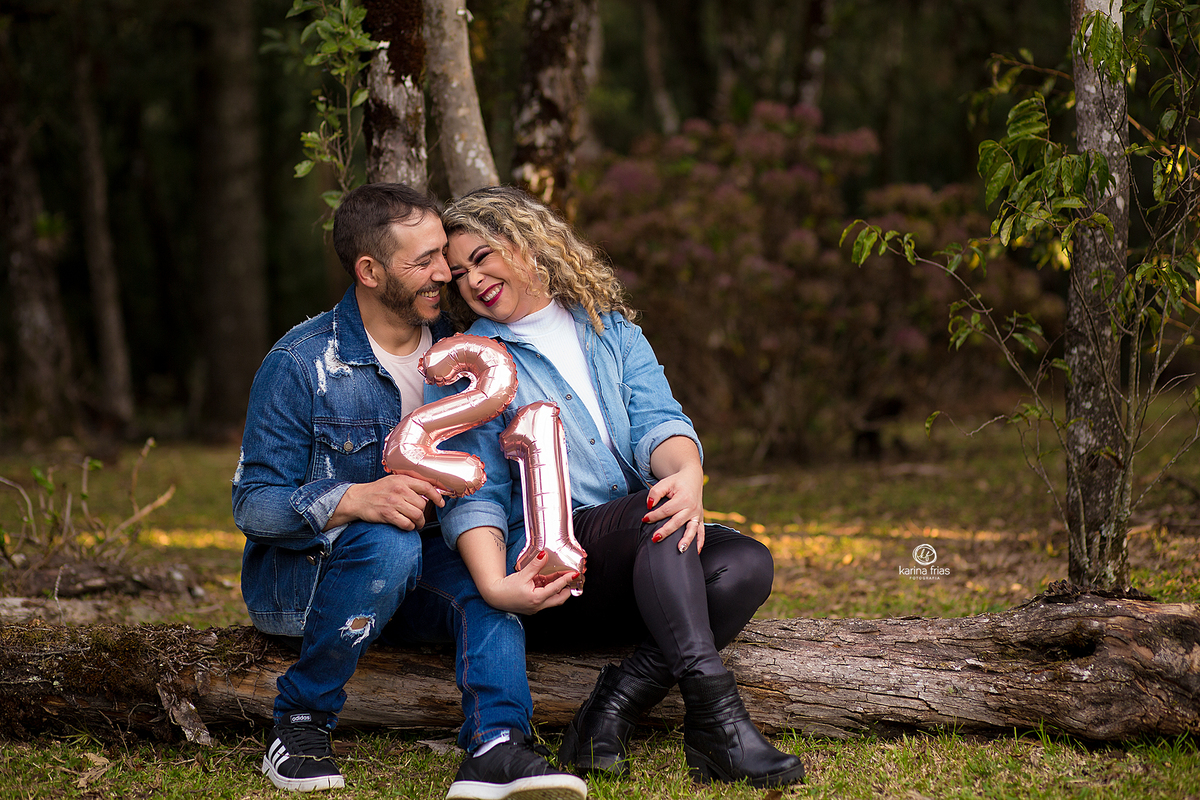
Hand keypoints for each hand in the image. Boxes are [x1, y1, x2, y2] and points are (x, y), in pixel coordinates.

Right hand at [327, 473, 444, 530]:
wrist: (358, 499)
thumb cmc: (378, 490)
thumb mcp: (394, 481)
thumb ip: (410, 484)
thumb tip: (430, 491)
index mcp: (402, 480)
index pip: (426, 487)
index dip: (437, 496)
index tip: (441, 503)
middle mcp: (399, 490)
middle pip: (422, 505)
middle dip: (423, 513)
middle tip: (420, 517)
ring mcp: (393, 502)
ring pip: (416, 515)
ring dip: (419, 522)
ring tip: (416, 523)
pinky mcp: (387, 514)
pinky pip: (406, 524)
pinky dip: (410, 527)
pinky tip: (407, 526)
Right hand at [479, 551, 578, 614]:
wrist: (494, 596)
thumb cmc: (506, 588)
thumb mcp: (522, 574)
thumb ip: (535, 565)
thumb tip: (544, 555)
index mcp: (537, 598)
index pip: (557, 588)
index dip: (567, 580)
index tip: (574, 574)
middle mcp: (538, 606)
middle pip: (559, 599)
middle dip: (567, 589)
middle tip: (572, 580)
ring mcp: (535, 608)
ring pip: (552, 600)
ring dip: (557, 590)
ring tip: (560, 577)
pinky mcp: (532, 607)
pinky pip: (545, 600)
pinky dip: (548, 591)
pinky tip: (546, 581)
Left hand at [644, 465, 705, 552]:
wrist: (692, 478)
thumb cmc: (677, 482)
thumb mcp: (665, 483)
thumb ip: (655, 493)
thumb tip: (649, 505)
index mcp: (683, 498)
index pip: (666, 510)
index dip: (654, 515)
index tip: (645, 519)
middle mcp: (692, 508)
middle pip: (677, 522)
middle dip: (666, 531)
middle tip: (655, 538)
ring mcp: (697, 514)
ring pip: (692, 530)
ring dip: (686, 540)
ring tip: (679, 550)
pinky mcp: (700, 519)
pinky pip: (702, 532)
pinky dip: (700, 542)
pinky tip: (696, 552)